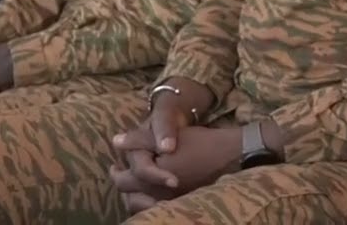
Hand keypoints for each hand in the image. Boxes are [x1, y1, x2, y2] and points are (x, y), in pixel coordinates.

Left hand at [112, 126, 239, 211]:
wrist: (231, 157)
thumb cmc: (199, 144)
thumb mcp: (168, 137)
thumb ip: (139, 140)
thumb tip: (115, 141)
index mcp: (149, 178)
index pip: (122, 180)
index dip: (117, 172)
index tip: (115, 166)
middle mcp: (156, 196)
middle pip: (130, 197)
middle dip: (124, 185)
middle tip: (121, 175)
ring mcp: (170, 203)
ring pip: (142, 207)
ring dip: (136, 197)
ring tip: (136, 188)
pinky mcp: (183, 204)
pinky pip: (158, 210)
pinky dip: (151, 204)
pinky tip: (154, 196)